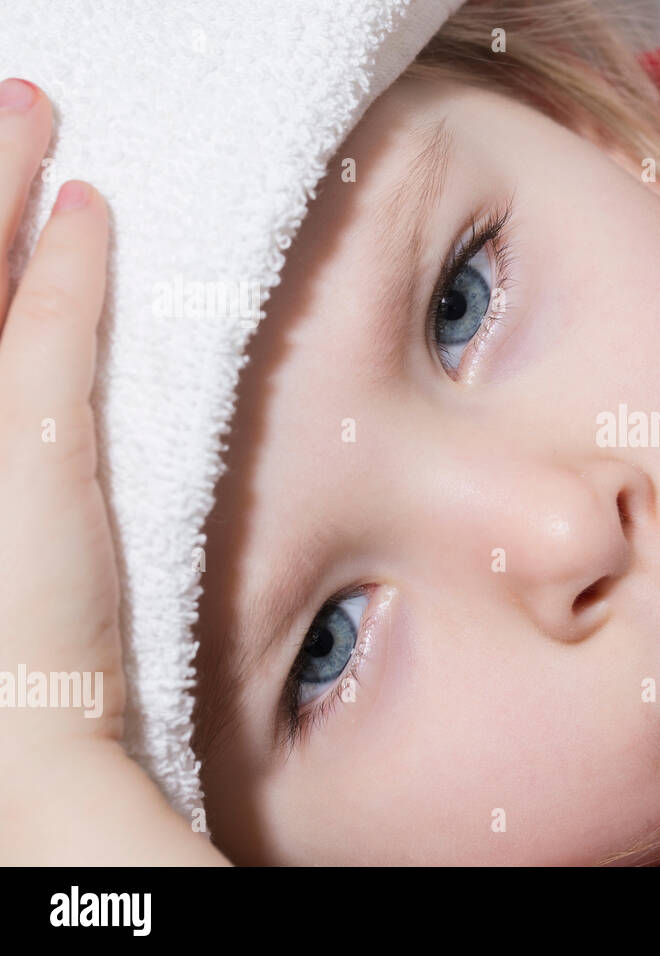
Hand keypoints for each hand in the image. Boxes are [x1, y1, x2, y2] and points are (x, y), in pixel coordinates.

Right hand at [0, 77, 123, 754]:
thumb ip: (10, 443)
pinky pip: (47, 330)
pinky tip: (87, 203)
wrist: (5, 745)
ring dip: (2, 182)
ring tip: (30, 111)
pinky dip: (66, 264)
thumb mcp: (2, 517)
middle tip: (4, 102)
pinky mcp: (27, 448)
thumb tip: (23, 390)